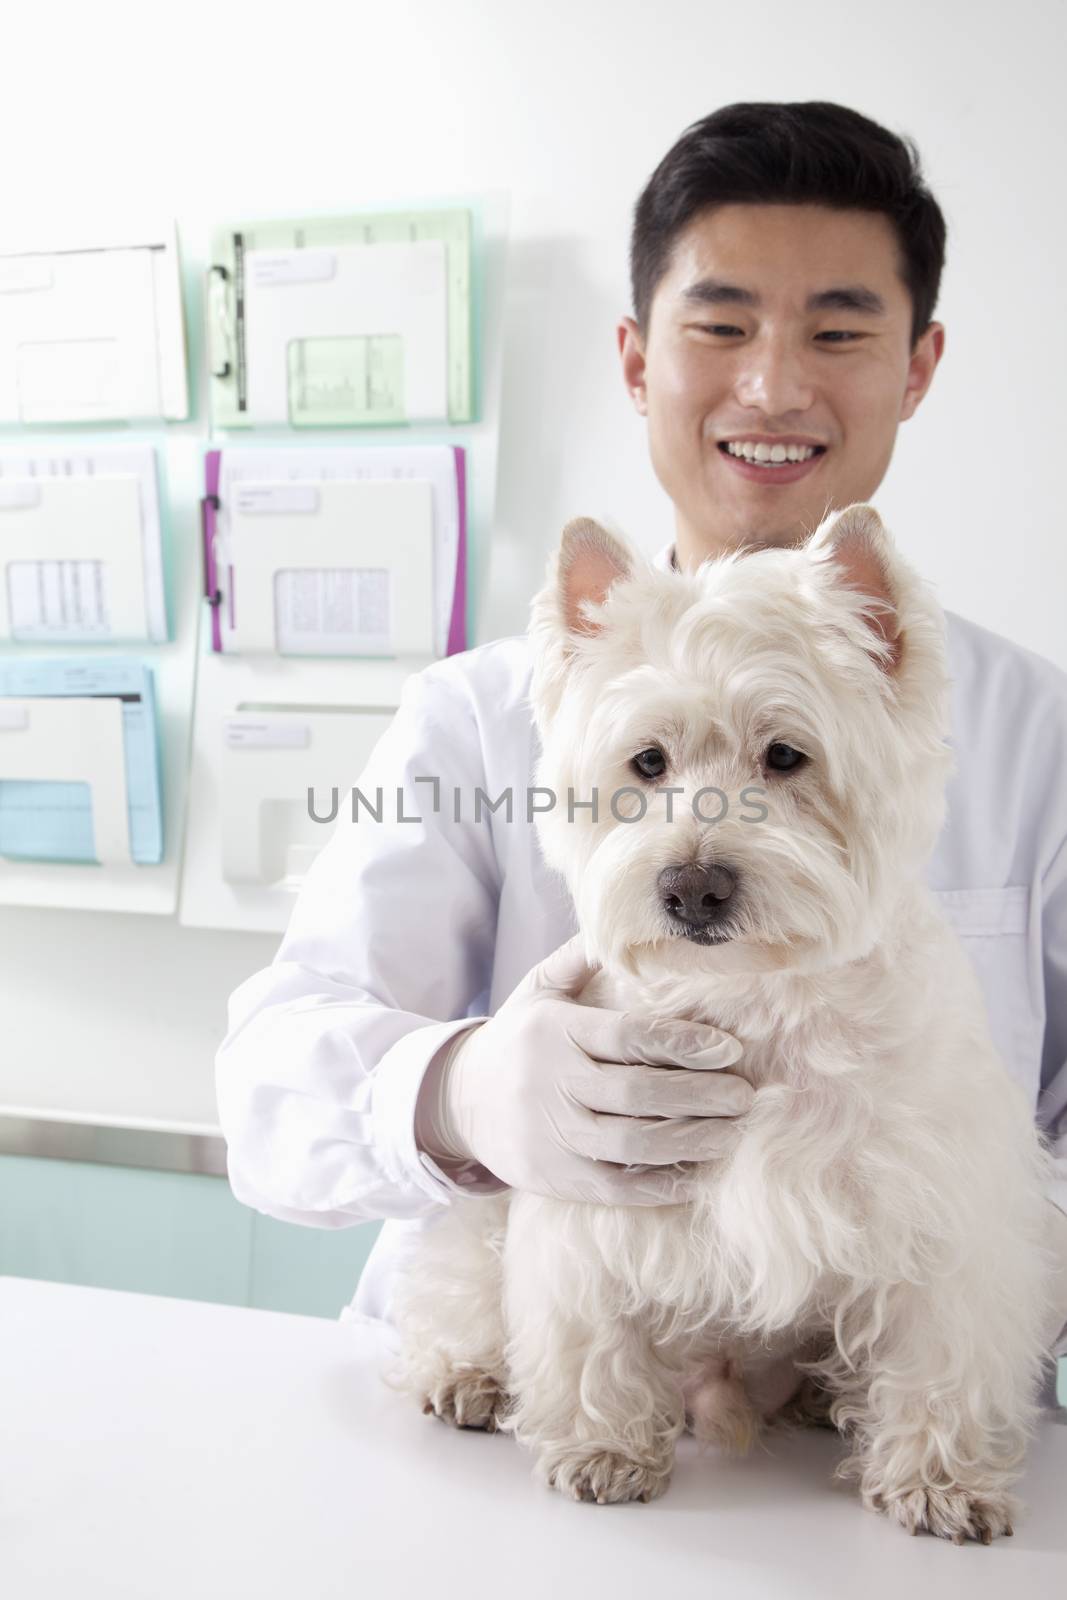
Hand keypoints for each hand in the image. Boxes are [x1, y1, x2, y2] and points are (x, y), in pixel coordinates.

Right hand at [415, 934, 752, 1205]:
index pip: (628, 1036)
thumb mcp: (539, 988)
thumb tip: (626, 922)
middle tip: (745, 1097)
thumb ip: (583, 957)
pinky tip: (698, 1176)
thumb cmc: (519, 1037)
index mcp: (555, 1030)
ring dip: (690, 1142)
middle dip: (700, 1096)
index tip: (730, 1049)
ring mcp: (554, 1135)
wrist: (459, 1100)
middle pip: (637, 1094)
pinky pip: (615, 1187)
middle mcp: (554, 1083)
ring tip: (732, 1135)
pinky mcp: (556, 1177)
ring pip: (631, 1145)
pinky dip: (660, 1185)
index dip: (683, 1044)